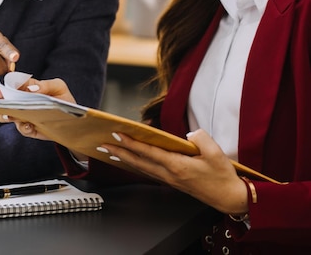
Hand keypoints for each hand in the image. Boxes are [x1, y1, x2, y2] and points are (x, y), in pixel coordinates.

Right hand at [0, 77, 75, 140]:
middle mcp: (19, 101)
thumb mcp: (58, 87)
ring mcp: (21, 116)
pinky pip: (22, 129)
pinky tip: (30, 125)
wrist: (73, 119)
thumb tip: (32, 89)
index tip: (2, 88)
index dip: (2, 85)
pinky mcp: (28, 129)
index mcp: (24, 88)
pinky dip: (24, 127)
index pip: (8, 84)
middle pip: (0, 99)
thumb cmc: (62, 98)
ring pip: (4, 116)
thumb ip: (46, 85)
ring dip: (5, 115)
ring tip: (10, 114)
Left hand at [99, 129, 248, 214]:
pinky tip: (132, 161)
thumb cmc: (222, 177)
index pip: (148, 152)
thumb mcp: (216, 153)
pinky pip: (149, 171)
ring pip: (141, 167)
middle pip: (138, 161)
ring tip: (111, 152)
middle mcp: (169, 174)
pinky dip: (137, 164)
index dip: (131, 143)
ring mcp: (169, 179)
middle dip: (119, 152)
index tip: (117, 135)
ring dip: (124, 159)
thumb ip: (201, 139)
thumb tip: (189, 133)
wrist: (228, 197)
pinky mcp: (172, 181)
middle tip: (103, 144)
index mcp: (177, 166)